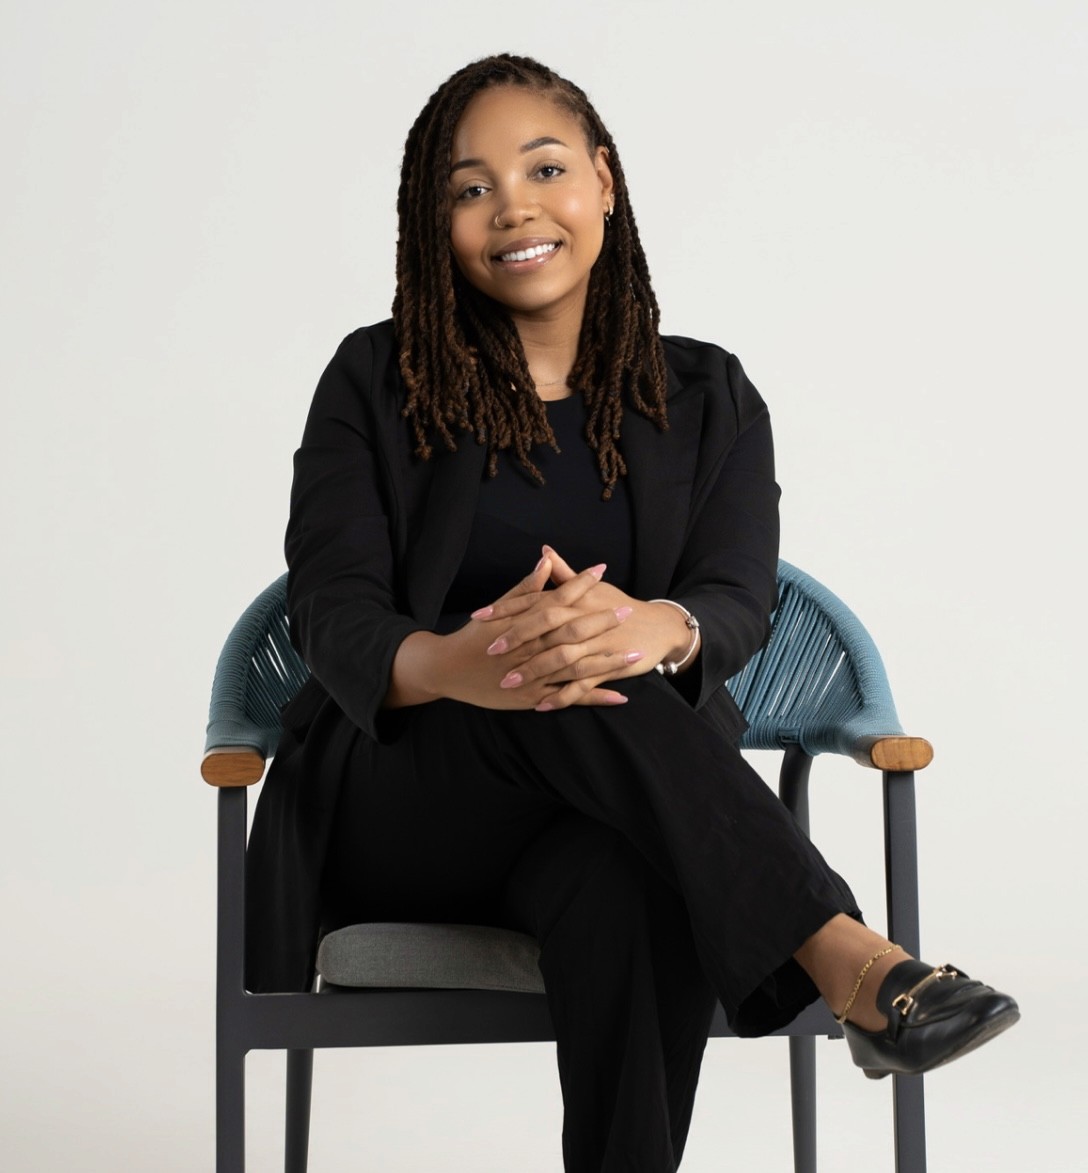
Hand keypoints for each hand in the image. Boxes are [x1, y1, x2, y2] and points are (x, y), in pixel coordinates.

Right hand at [390, 555, 630, 710]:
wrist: (446, 669)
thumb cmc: (473, 637)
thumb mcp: (496, 610)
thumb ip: (524, 589)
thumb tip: (546, 561)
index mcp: (523, 623)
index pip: (556, 599)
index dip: (580, 584)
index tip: (602, 570)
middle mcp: (530, 649)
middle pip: (571, 632)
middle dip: (601, 622)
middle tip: (627, 610)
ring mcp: (533, 675)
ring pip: (577, 668)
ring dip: (608, 662)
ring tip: (636, 655)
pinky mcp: (534, 698)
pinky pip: (569, 698)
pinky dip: (594, 697)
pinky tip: (619, 696)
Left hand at [471, 545, 694, 709]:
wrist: (657, 626)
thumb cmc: (618, 605)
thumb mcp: (591, 590)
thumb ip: (564, 574)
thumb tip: (544, 552)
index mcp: (575, 601)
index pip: (535, 601)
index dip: (507, 609)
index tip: (480, 616)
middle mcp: (583, 621)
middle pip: (545, 628)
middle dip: (517, 639)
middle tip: (490, 650)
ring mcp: (596, 645)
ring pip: (560, 658)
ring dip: (533, 671)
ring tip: (507, 682)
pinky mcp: (608, 667)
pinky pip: (581, 685)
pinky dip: (561, 696)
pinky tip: (540, 705)